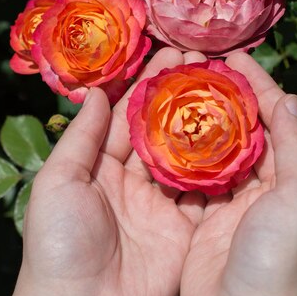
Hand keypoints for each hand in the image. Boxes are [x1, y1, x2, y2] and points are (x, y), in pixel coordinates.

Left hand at [6, 48, 205, 295]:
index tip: (171, 53)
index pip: (128, 116)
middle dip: (182, 96)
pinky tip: (238, 135)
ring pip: (188, 156)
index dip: (148, 85)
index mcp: (99, 167)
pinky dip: (222, 166)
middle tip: (206, 61)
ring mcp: (162, 204)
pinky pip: (206, 192)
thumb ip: (82, 137)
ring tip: (227, 87)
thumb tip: (98, 91)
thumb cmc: (58, 242)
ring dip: (206, 123)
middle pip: (162, 130)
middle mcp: (133, 181)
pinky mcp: (184, 229)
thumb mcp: (59, 181)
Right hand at [179, 52, 296, 295]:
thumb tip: (289, 100)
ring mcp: (239, 205)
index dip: (262, 86)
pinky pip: (196, 177)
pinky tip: (167, 134)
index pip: (284, 121)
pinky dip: (184, 155)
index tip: (235, 59)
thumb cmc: (282, 259)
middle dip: (229, 99)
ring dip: (204, 123)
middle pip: (251, 131)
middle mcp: (274, 190)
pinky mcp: (209, 219)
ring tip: (181, 93)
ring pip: (221, 151)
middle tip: (202, 70)